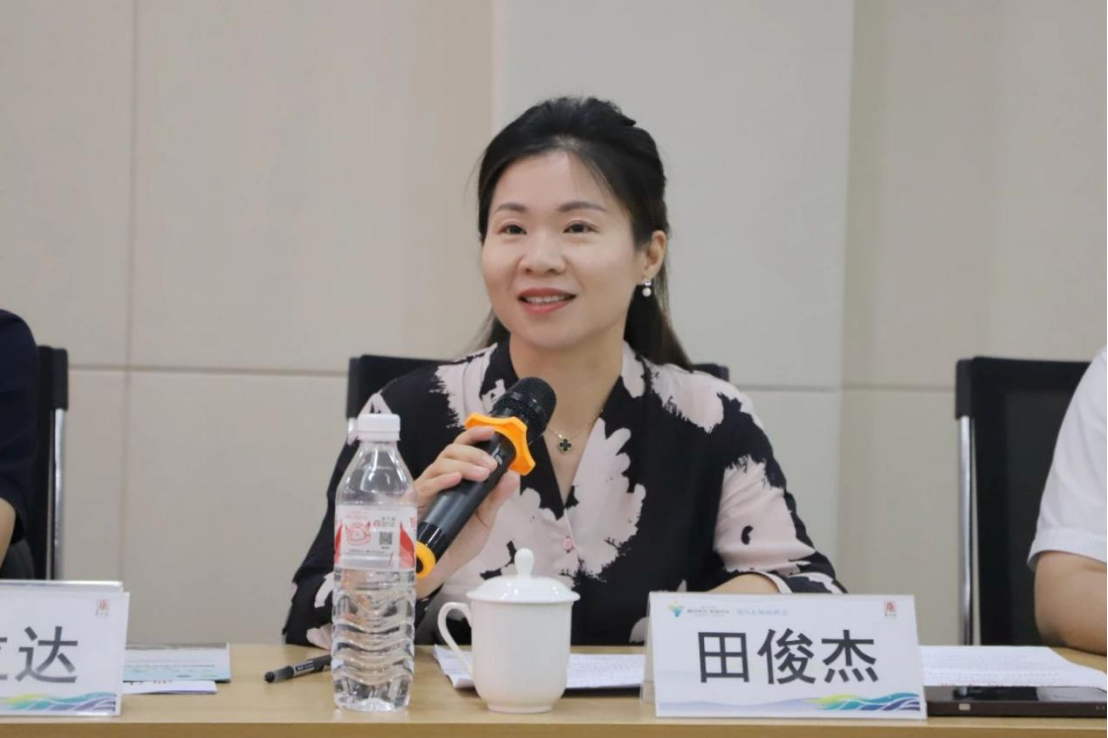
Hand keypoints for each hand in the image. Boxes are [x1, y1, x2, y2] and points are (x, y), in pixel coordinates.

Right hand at [414, 424, 519, 596]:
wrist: (437, 571)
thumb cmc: (458, 542)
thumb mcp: (483, 519)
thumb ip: (496, 498)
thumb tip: (513, 475)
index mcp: (455, 478)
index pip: (462, 449)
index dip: (475, 436)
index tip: (491, 431)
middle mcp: (438, 479)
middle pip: (451, 451)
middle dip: (474, 453)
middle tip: (491, 465)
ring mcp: (424, 489)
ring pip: (440, 464)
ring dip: (464, 465)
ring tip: (482, 474)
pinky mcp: (412, 504)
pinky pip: (425, 486)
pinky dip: (442, 480)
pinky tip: (455, 480)